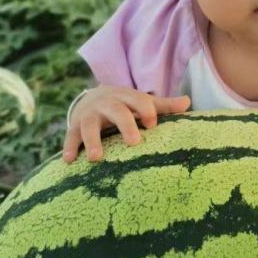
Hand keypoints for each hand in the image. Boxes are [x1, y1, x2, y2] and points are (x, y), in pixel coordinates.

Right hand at [62, 85, 190, 162]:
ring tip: (96, 158)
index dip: (146, 111)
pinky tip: (70, 161)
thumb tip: (188, 102)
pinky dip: (69, 148)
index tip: (152, 124)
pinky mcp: (75, 126)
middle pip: (116, 111)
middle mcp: (107, 104)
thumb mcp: (142, 102)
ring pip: (89, 125)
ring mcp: (89, 115)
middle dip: (125, 125)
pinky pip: (70, 136)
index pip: (139, 101)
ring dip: (92, 140)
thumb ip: (164, 105)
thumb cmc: (126, 104)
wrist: (93, 95)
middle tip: (134, 143)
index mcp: (127, 97)